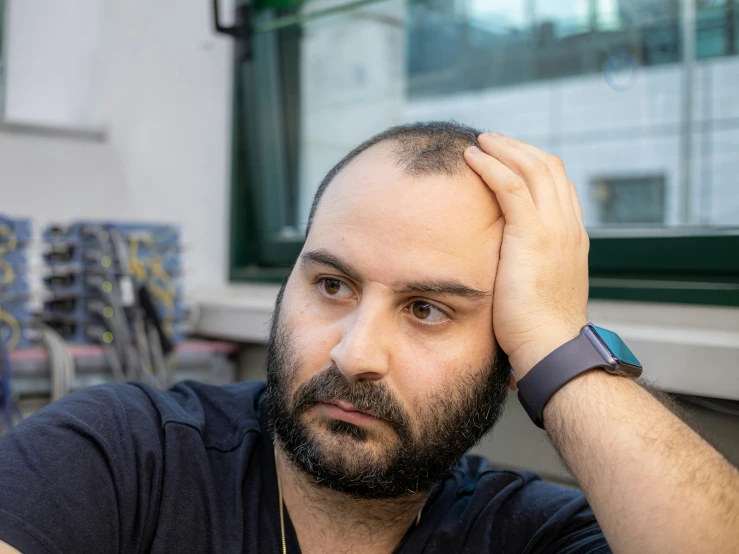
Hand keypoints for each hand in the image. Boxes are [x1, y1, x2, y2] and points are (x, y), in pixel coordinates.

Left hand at [464, 133, 589, 380]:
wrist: (550, 346)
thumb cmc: (538, 328)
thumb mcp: (539, 287)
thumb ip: (530, 265)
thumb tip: (509, 265)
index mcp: (571, 236)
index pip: (558, 184)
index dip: (533, 164)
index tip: (508, 158)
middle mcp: (568, 225)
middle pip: (548, 167)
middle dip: (518, 148)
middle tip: (491, 139)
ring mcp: (554, 228)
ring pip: (532, 168)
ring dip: (504, 149)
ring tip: (479, 141)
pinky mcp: (532, 235)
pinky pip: (510, 186)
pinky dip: (491, 166)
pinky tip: (471, 158)